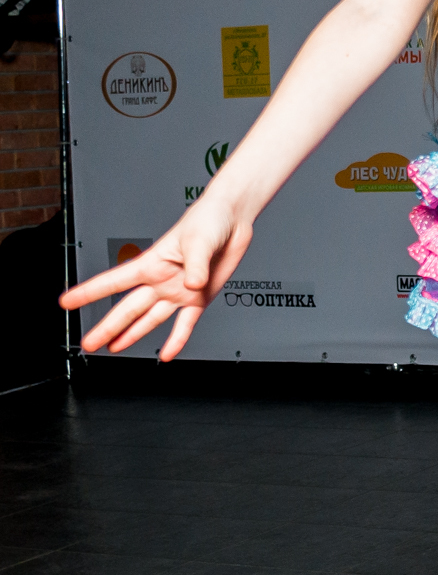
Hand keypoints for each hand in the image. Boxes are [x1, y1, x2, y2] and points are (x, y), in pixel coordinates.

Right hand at [60, 197, 254, 360]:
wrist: (233, 220)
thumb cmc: (210, 219)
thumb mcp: (199, 240)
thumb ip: (195, 263)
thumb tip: (192, 283)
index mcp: (152, 262)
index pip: (114, 281)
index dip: (89, 292)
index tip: (67, 303)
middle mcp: (161, 280)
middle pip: (128, 308)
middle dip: (107, 327)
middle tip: (88, 343)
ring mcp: (178, 291)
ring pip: (149, 319)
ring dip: (131, 335)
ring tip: (113, 348)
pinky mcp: (199, 298)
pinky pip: (184, 324)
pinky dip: (177, 340)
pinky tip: (167, 354)